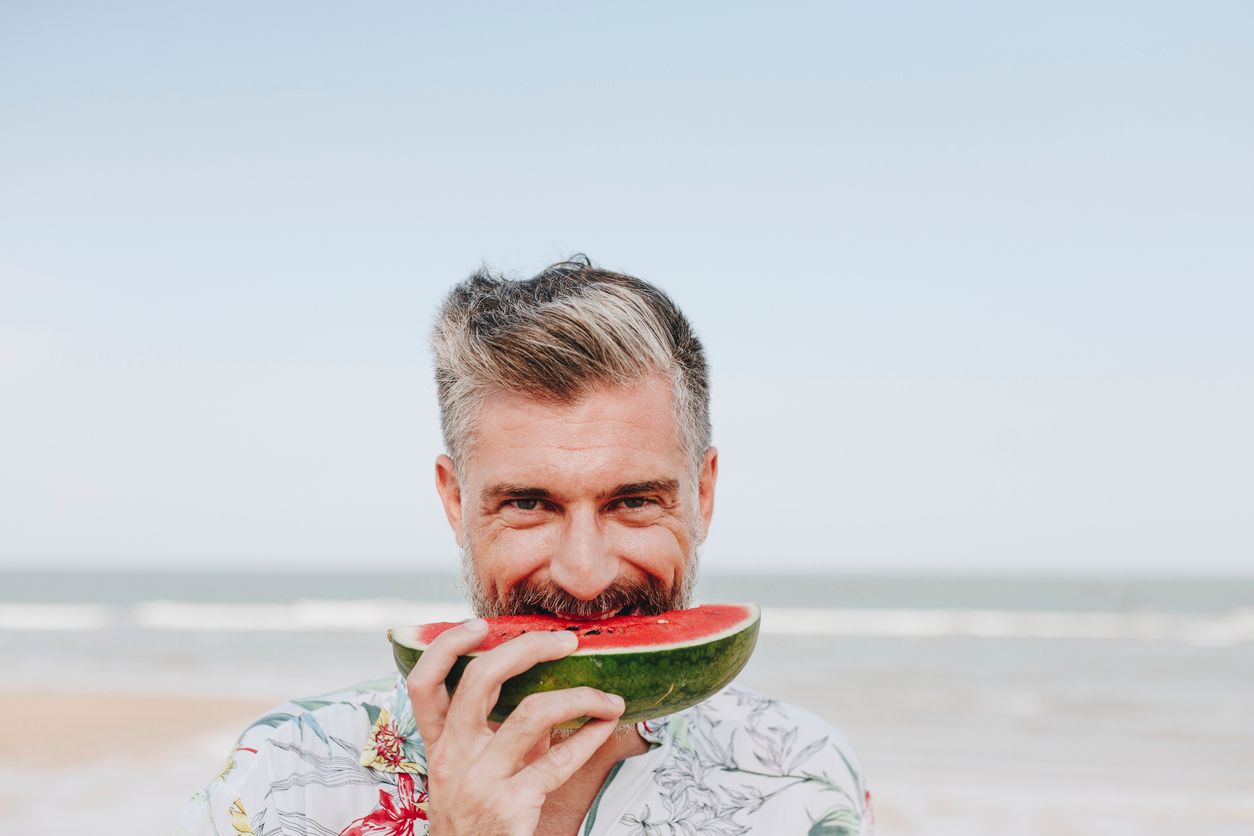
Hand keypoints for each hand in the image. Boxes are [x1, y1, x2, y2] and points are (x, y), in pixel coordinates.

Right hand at [408, 619, 626, 835]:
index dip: (446, 646)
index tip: (480, 625)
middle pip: (480, 678)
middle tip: (566, 642)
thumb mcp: (474, 774)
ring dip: (580, 697)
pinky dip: (589, 738)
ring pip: (532, 713)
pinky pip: (559, 760)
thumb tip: (549, 690)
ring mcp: (481, 781)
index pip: (423, 683)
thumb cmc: (479, 823)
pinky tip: (605, 727)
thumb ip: (500, 735)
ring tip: (609, 698)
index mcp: (439, 746)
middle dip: (528, 648)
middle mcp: (453, 758)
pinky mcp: (511, 806)